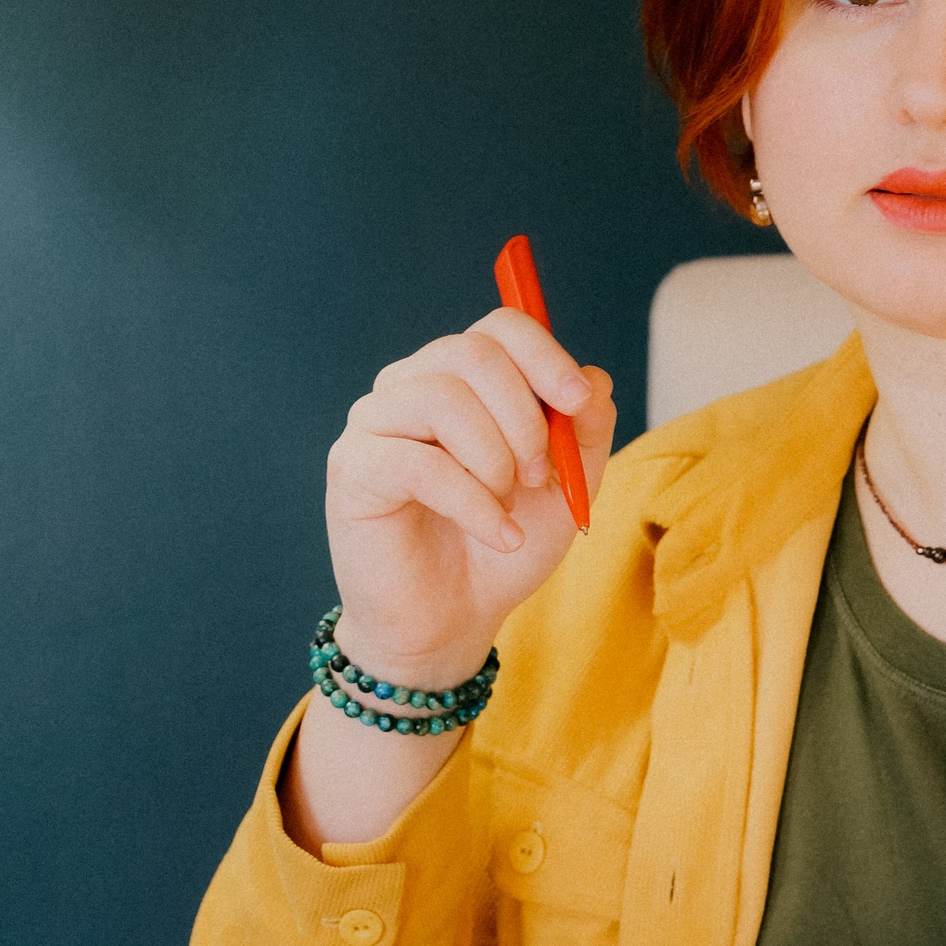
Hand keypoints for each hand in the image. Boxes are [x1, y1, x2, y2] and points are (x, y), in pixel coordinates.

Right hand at [325, 309, 615, 691]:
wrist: (453, 618)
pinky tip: (499, 534)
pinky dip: (474, 502)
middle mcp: (412, 384)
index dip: (545, 356)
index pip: (500, 327)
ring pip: (443, 398)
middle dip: (524, 419)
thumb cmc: (504, 542)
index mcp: (462, 377)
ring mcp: (374, 421)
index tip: (577, 402)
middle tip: (540, 478)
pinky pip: (420, 462)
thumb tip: (593, 378)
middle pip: (472, 353)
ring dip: (496, 459)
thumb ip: (585, 428)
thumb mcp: (567, 485)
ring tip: (509, 507)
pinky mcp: (352, 468)